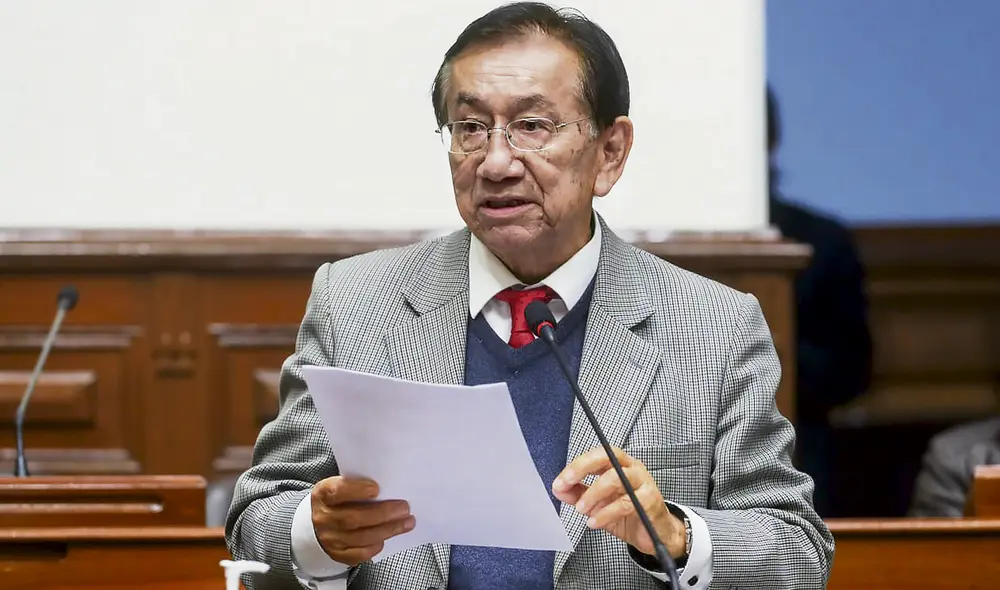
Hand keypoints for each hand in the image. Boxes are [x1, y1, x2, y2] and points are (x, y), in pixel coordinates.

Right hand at [311, 476, 414, 565]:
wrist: (317, 523)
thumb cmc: (336, 500)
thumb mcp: (339, 486)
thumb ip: (357, 485)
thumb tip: (387, 487)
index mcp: (323, 495)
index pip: (337, 491)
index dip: (357, 490)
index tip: (376, 488)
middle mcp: (324, 518)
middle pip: (354, 518)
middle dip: (383, 513)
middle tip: (404, 508)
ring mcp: (330, 538)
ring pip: (361, 537)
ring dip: (388, 530)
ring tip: (406, 523)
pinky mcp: (338, 554)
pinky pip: (360, 553)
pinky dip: (376, 545)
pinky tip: (387, 537)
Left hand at [552, 447, 685, 558]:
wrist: (655, 534)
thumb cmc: (629, 513)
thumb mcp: (598, 503)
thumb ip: (578, 494)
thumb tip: (559, 488)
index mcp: (619, 464)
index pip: (596, 455)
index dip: (576, 465)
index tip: (560, 481)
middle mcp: (632, 468)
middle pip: (606, 457)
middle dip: (582, 468)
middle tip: (566, 484)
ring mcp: (643, 482)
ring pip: (614, 478)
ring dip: (592, 494)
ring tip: (580, 509)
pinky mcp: (649, 499)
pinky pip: (624, 503)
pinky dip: (605, 513)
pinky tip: (594, 522)